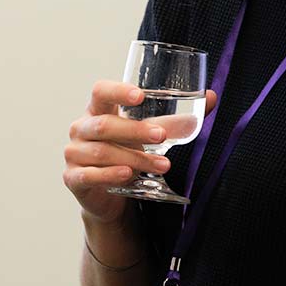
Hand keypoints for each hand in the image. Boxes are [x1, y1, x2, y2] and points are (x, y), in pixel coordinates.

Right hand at [63, 81, 217, 223]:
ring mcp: (74, 154)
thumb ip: (176, 120)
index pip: (100, 92)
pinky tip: (128, 175)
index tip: (140, 95)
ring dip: (135, 158)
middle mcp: (81, 129)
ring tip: (161, 165)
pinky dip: (110, 175)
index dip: (118, 91)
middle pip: (104, 125)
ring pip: (102, 153)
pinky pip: (90, 175)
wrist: (109, 194)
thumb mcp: (149, 134)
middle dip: (135, 130)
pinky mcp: (74, 178)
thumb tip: (211, 98)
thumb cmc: (126, 153)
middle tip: (161, 135)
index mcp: (97, 110)